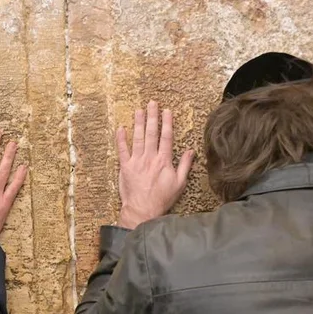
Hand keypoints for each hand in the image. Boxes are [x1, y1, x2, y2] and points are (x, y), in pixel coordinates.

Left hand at [116, 101, 194, 228]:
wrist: (143, 210)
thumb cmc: (162, 199)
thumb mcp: (179, 183)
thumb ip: (185, 166)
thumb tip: (191, 151)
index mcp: (164, 161)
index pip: (166, 137)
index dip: (167, 123)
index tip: (167, 111)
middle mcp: (150, 158)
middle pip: (152, 133)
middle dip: (152, 117)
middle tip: (152, 103)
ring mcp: (136, 161)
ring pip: (137, 138)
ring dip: (138, 123)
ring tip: (139, 110)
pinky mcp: (125, 167)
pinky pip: (122, 150)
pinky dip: (121, 139)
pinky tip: (121, 128)